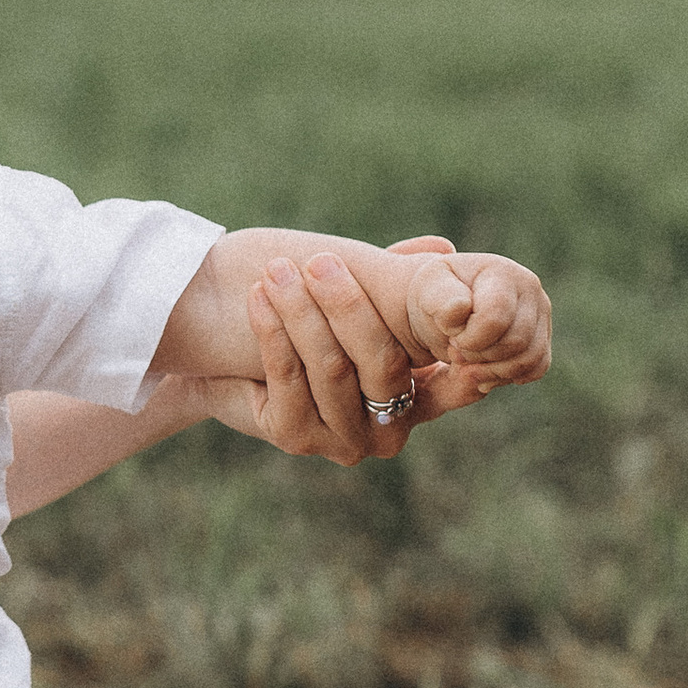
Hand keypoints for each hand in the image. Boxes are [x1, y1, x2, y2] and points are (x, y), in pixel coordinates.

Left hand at [228, 238, 506, 464]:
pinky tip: (259, 297)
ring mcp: (345, 441)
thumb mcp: (359, 300)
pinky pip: (289, 378)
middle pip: (383, 363)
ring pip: (332, 369)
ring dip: (301, 312)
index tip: (448, 310)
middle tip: (321, 261)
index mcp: (422, 398)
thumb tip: (442, 247)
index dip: (459, 350)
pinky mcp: (297, 439)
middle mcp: (390, 429)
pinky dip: (273, 332)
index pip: (458, 383)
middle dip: (348, 305)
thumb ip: (397, 280)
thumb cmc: (311, 326)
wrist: (228, 361)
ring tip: (277, 271)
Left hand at [394, 243, 552, 388]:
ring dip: (492, 371)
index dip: (470, 339)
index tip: (451, 335)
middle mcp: (529, 288)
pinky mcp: (542, 335)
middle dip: (479, 356)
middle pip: (515, 342)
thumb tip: (461, 309)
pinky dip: (509, 376)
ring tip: (466, 364)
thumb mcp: (427, 290)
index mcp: (501, 272)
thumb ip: (440, 299)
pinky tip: (485, 372)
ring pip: (529, 358)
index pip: (495, 318)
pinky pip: (537, 367)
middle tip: (456, 351)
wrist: (446, 304)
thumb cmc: (437, 296)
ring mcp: (541, 312)